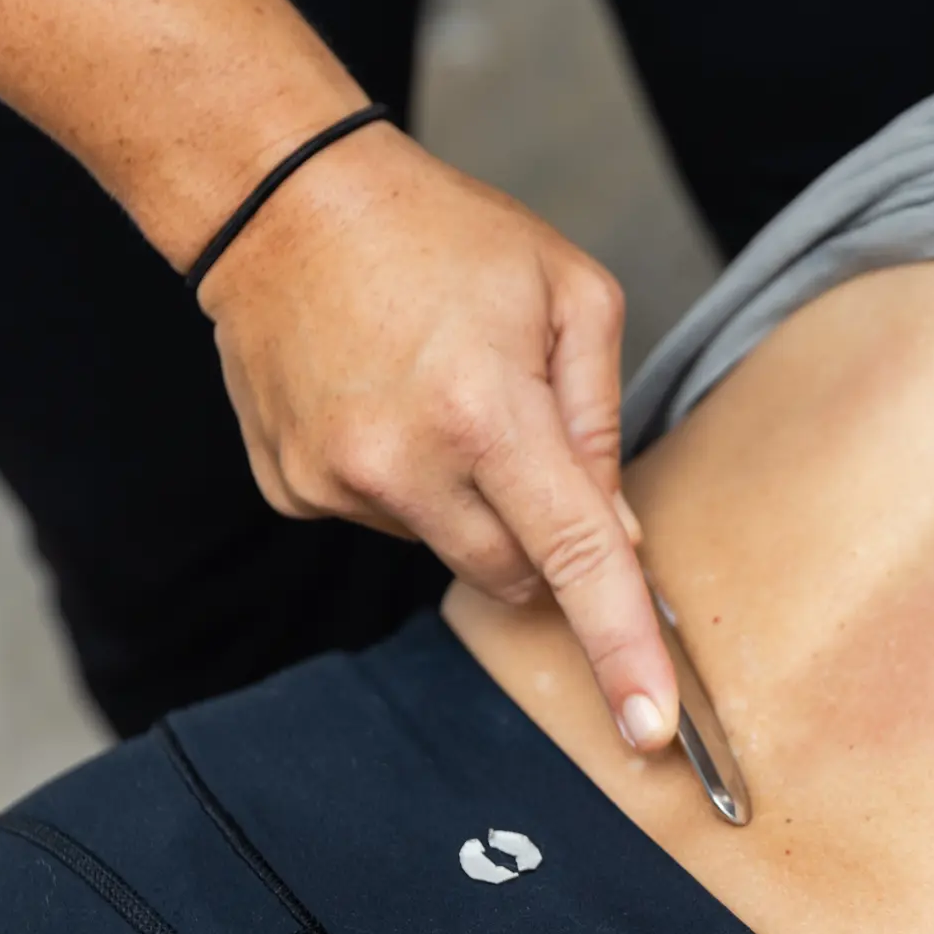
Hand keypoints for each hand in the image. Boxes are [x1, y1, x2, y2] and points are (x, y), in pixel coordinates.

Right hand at [194, 123, 677, 750]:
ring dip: (467, 498)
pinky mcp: (291, 488)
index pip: (576, 555)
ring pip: (446, 549)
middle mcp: (404, 461)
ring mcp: (336, 482)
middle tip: (528, 440)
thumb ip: (602, 420)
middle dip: (543, 538)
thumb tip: (619, 538)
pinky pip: (381, 521)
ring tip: (440, 390)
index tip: (651, 731)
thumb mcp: (569, 294)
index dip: (620, 648)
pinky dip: (403, 482)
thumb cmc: (443, 233)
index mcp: (488, 409)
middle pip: (513, 575)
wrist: (282, 202)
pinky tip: (383, 401)